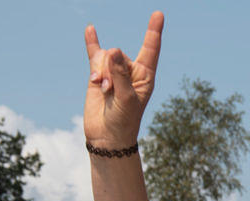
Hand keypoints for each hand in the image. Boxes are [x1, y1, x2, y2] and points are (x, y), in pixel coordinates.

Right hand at [84, 11, 163, 147]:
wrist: (107, 136)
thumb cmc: (124, 121)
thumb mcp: (126, 98)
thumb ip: (120, 75)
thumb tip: (114, 50)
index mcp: (145, 76)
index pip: (151, 49)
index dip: (153, 31)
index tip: (158, 14)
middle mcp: (131, 71)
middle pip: (117, 55)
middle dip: (109, 71)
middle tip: (110, 91)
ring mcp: (113, 72)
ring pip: (103, 57)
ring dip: (99, 73)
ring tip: (103, 90)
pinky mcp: (98, 76)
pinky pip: (94, 54)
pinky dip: (92, 42)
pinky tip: (91, 29)